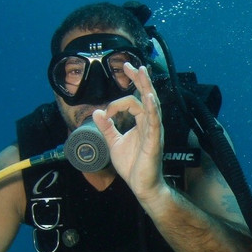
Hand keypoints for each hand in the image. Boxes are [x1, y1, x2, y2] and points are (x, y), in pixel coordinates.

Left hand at [93, 64, 166, 204]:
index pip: (132, 103)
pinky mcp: (154, 141)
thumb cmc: (133, 166)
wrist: (142, 186)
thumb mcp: (114, 143)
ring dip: (146, 87)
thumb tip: (97, 112)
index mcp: (141, 123)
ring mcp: (154, 131)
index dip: (116, 103)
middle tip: (131, 64)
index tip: (105, 112)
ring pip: (152, 104)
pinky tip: (149, 97)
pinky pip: (154, 122)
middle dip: (139, 79)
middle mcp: (150, 124)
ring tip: (143, 72)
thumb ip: (107, 128)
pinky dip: (152, 108)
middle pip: (146, 96)